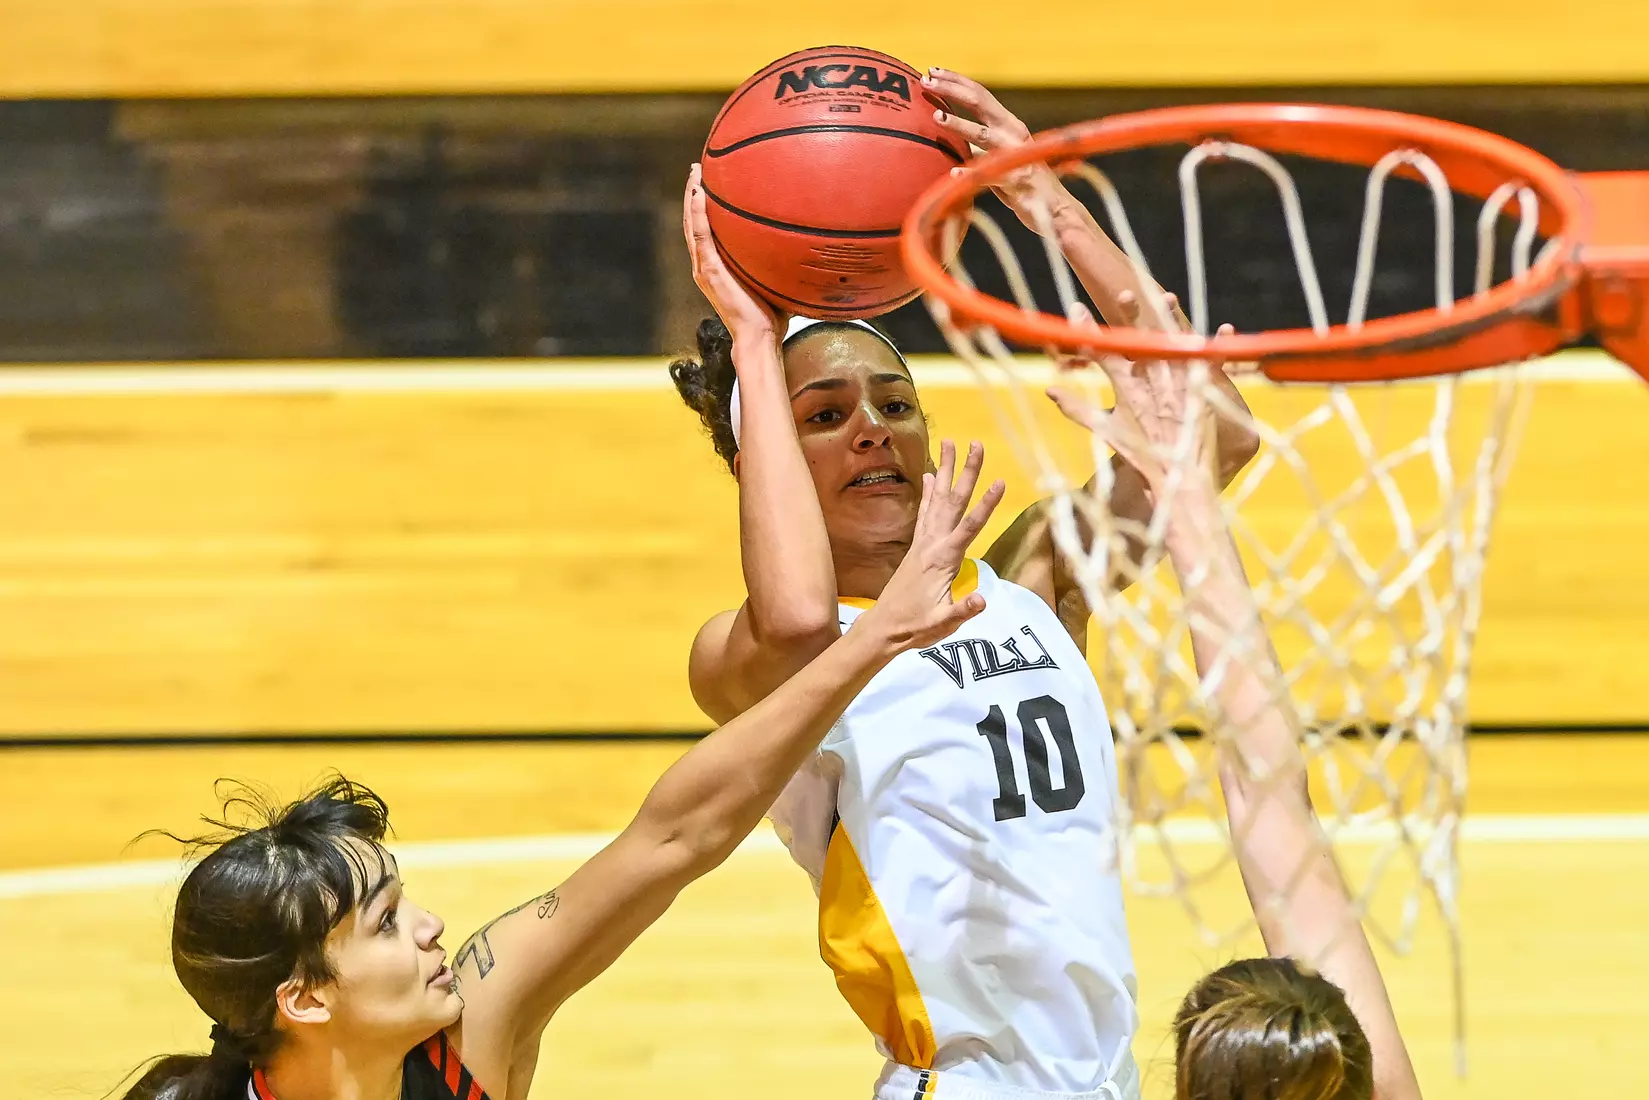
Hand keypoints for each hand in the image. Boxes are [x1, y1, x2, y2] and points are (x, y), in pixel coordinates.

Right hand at [683, 163, 784, 345]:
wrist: (760, 338)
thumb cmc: (771, 315)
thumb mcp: (776, 279)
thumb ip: (783, 260)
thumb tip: (810, 243)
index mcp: (717, 267)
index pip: (707, 231)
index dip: (705, 207)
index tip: (711, 183)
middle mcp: (706, 265)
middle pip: (694, 222)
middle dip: (694, 194)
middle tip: (699, 170)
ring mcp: (705, 268)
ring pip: (692, 224)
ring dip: (691, 197)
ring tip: (695, 173)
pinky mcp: (710, 271)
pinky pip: (700, 236)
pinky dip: (697, 213)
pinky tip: (699, 193)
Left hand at [857, 440, 1005, 650]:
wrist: (883, 628)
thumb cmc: (915, 627)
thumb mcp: (942, 624)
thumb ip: (962, 611)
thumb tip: (982, 601)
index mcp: (943, 560)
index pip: (970, 527)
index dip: (986, 505)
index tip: (1000, 481)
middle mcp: (932, 544)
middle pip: (954, 501)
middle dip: (967, 472)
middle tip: (977, 443)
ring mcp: (923, 543)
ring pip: (938, 499)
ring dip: (946, 470)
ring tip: (950, 443)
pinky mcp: (917, 547)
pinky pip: (926, 512)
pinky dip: (930, 492)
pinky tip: (931, 475)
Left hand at [922, 68, 1064, 233]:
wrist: (1053, 208)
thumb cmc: (1019, 181)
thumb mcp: (997, 155)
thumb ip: (978, 142)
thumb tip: (948, 131)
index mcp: (1008, 124)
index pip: (980, 94)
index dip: (956, 81)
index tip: (931, 71)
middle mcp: (1013, 132)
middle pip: (980, 103)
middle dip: (952, 90)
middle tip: (926, 81)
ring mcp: (1015, 155)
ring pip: (983, 135)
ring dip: (960, 124)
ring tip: (936, 117)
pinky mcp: (1017, 181)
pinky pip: (990, 175)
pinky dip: (971, 173)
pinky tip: (953, 172)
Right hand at [1047, 293, 1233, 488]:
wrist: (1177, 482)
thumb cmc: (1141, 456)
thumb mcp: (1106, 432)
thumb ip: (1077, 409)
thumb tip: (1050, 391)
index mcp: (1127, 392)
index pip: (1102, 355)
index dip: (1088, 332)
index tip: (1075, 309)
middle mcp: (1152, 386)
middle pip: (1139, 344)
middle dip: (1130, 316)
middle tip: (1123, 291)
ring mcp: (1178, 389)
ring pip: (1172, 347)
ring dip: (1169, 321)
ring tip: (1164, 296)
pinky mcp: (1203, 395)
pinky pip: (1212, 365)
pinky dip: (1218, 347)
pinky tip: (1226, 328)